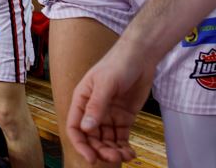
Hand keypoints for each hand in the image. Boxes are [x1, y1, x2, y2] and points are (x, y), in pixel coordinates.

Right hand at [67, 46, 153, 163]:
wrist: (140, 57)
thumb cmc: (117, 64)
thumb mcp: (105, 84)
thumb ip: (96, 106)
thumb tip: (86, 128)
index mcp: (81, 100)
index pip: (75, 127)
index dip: (80, 144)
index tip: (90, 158)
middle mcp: (93, 110)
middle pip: (91, 137)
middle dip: (100, 149)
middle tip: (113, 157)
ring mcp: (109, 114)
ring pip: (106, 139)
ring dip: (113, 150)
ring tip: (125, 156)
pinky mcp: (123, 117)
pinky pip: (121, 137)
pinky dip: (124, 147)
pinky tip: (130, 153)